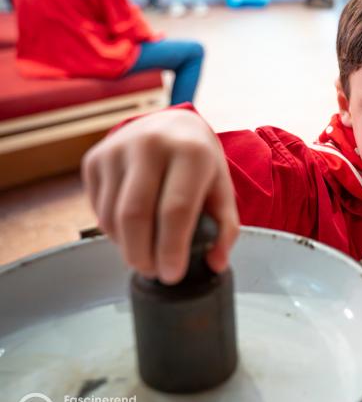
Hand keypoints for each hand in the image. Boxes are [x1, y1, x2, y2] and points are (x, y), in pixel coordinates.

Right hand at [82, 109, 239, 283]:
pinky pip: (99, 209)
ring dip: (126, 247)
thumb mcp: (222, 190)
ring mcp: (117, 149)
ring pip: (112, 216)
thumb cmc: (199, 165)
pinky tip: (131, 231)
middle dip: (142, 255)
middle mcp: (150, 145)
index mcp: (190, 152)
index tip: (172, 275)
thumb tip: (215, 264)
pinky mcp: (94, 158)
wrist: (171, 126)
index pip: (176, 209)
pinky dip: (113, 231)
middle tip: (154, 272)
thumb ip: (225, 228)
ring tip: (145, 255)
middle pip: (136, 215)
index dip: (171, 248)